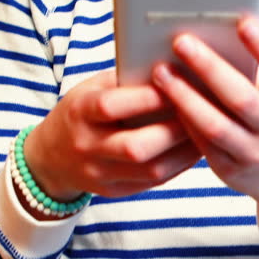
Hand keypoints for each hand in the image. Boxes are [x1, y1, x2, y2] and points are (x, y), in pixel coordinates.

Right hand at [23, 71, 201, 200]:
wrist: (51, 157)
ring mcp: (100, 174)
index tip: (180, 81)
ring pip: (151, 170)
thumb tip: (173, 67)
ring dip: (185, 151)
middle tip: (204, 112)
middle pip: (135, 147)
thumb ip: (125, 81)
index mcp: (79, 113)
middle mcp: (87, 147)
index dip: (148, 96)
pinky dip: (180, 165)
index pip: (112, 106)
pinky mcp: (116, 192)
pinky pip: (155, 182)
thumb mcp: (91, 89)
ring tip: (208, 131)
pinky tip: (196, 149)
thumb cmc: (81, 112)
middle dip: (174, 130)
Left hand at [151, 17, 258, 238]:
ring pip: (215, 124)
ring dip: (185, 96)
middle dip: (209, 67)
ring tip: (162, 71)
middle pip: (242, 97)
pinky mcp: (229, 168)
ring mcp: (253, 152)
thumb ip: (255, 69)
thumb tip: (223, 26)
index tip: (243, 21)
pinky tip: (165, 99)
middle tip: (181, 41)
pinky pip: (201, 142)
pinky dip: (182, 119)